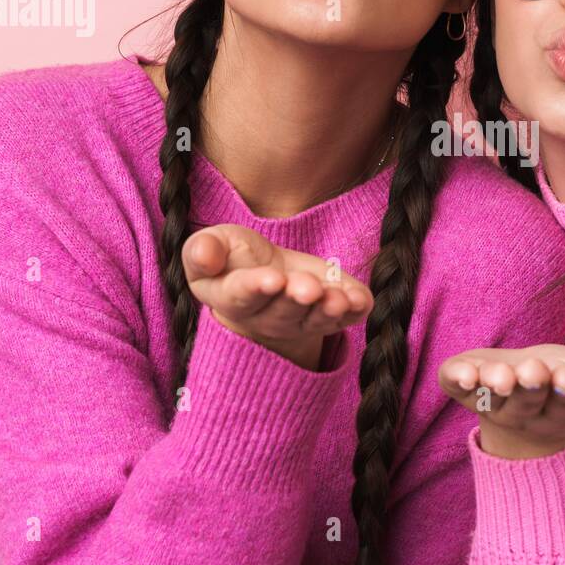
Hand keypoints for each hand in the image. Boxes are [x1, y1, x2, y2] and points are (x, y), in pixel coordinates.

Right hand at [182, 224, 372, 368]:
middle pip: (283, 311)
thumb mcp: (213, 245)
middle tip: (308, 288)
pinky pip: (344, 318)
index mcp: (232, 298)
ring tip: (338, 299)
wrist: (264, 273)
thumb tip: (204, 253)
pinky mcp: (331, 314)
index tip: (273, 279)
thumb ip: (203, 251)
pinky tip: (361, 300)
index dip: (257, 288)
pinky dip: (353, 311)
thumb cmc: (233, 258)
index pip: (243, 296)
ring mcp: (302, 319)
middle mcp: (267, 317)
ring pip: (315, 319)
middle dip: (298, 298)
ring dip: (328, 310)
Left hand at [438, 345, 564, 459]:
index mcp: (557, 415)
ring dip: (497, 383)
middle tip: (535, 372)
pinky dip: (456, 377)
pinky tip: (465, 374)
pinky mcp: (463, 385)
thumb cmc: (564, 381)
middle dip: (531, 388)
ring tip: (503, 375)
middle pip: (526, 406)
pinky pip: (452, 383)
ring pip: (491, 397)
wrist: (525, 384)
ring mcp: (490, 401)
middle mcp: (521, 414)